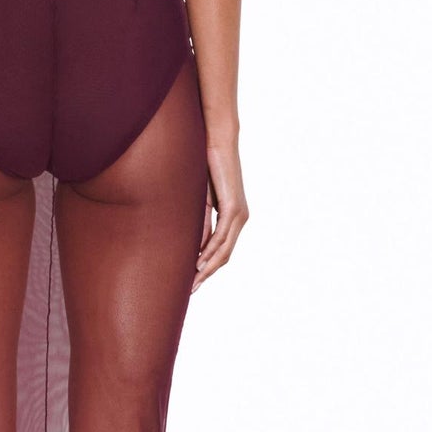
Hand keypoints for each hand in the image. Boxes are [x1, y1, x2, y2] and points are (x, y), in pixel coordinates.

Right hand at [192, 139, 246, 293]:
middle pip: (224, 256)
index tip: (193, 281)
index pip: (221, 250)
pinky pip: (222, 235)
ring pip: (224, 250)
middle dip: (207, 274)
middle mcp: (240, 218)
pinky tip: (199, 263)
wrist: (218, 141)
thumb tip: (194, 244)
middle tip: (191, 290)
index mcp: (233, 217)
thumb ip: (201, 221)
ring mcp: (239, 213)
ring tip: (194, 282)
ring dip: (208, 268)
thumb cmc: (207, 166)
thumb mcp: (201, 200)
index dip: (208, 268)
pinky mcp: (233, 206)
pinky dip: (210, 251)